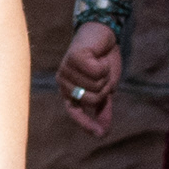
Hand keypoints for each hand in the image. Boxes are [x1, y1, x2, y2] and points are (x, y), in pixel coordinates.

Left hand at [56, 20, 122, 134]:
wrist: (103, 33)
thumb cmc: (102, 59)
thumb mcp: (105, 86)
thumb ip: (102, 107)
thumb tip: (103, 132)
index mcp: (68, 89)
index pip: (74, 111)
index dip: (86, 123)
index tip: (100, 135)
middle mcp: (63, 81)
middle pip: (92, 98)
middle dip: (105, 87)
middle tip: (103, 72)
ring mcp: (66, 69)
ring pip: (96, 85)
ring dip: (105, 74)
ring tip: (99, 62)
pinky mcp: (74, 58)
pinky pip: (97, 72)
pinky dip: (104, 65)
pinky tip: (98, 56)